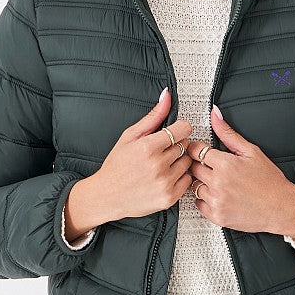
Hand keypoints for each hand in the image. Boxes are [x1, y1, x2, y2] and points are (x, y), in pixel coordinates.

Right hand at [66, 88, 193, 231]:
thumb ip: (152, 117)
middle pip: (185, 145)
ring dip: (178, 161)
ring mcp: (164, 183)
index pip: (183, 129)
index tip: (173, 132)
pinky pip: (187, 180)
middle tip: (161, 151)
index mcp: (148, 147)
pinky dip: (180, 177)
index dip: (179, 129)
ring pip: (187, 162)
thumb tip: (166, 96)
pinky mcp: (169, 197)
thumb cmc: (116, 166)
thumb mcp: (129, 136)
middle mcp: (158, 165)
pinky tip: (165, 177)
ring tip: (162, 164)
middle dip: (175, 145)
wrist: (106, 196)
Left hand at [184, 104, 294, 234]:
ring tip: (217, 181)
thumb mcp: (251, 151)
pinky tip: (217, 194)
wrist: (282, 208)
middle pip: (192, 168)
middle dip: (199, 164)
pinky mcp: (217, 216)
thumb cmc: (270, 181)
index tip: (201, 150)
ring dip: (201, 182)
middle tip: (211, 166)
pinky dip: (204, 199)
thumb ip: (228, 133)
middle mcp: (218, 183)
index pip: (196, 151)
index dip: (197, 149)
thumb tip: (215, 116)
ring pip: (193, 186)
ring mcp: (216, 201)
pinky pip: (198, 204)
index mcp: (225, 164)